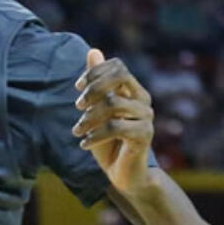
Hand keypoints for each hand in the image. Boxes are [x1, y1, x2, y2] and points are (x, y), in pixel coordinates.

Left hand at [73, 47, 154, 194]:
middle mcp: (143, 100)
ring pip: (113, 104)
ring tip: (77, 131)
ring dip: (89, 118)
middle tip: (77, 106)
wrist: (124, 174)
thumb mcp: (97, 110)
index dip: (95, 72)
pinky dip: (94, 135)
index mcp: (133, 91)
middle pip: (120, 77)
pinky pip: (116, 127)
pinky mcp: (144, 135)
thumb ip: (96, 83)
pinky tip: (84, 144)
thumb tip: (94, 51)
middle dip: (94, 88)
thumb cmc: (109, 141)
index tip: (78, 87)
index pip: (118, 66)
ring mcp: (146, 117)